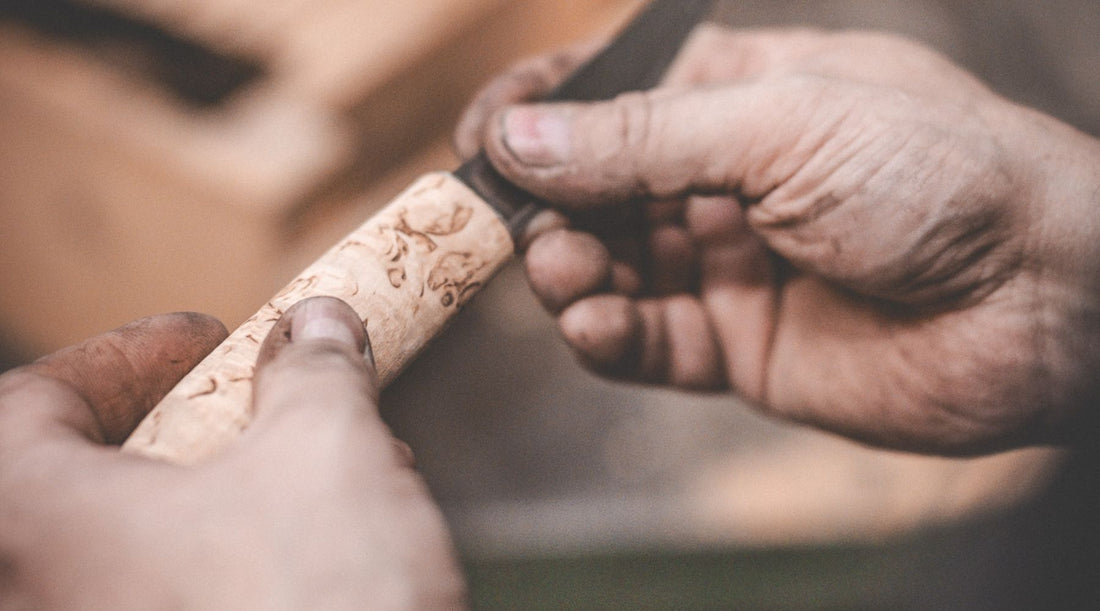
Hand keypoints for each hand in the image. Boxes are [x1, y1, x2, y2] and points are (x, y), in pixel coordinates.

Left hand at [0, 298, 464, 608]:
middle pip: (85, 485)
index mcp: (34, 527)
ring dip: (228, 499)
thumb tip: (318, 329)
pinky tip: (322, 551)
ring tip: (322, 476)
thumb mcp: (327, 450)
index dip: (125, 356)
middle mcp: (38, 603)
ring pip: (136, 556)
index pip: (30, 406)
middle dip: (191, 432)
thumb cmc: (319, 605)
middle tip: (262, 407)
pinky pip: (168, 606)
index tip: (209, 340)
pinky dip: (230, 568)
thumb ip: (312, 371)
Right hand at [456, 26, 1099, 453]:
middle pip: (594, 189)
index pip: (608, 97)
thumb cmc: (943, 175)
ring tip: (566, 273)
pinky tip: (595, 325)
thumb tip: (520, 136)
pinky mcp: (739, 344)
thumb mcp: (783, 127)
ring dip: (569, 272)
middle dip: (547, 206)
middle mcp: (725, 178)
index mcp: (738, 95)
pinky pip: (648, 342)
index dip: (538, 115)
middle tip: (517, 225)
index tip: (480, 140)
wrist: (1047, 302)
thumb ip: (643, 141)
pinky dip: (609, 337)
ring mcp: (729, 263)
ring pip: (610, 268)